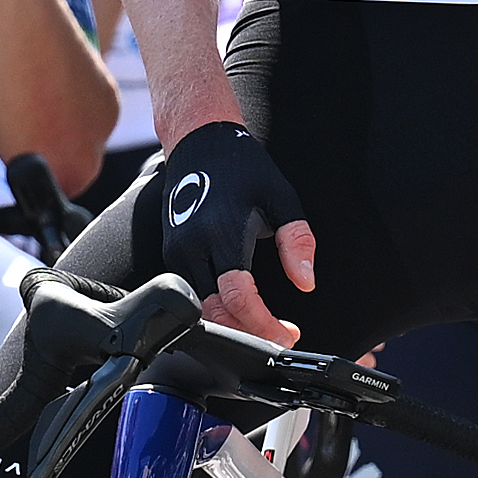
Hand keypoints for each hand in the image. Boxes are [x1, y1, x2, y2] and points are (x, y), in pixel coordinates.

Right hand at [124, 118, 312, 343]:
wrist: (199, 143)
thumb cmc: (244, 167)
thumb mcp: (282, 198)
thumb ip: (297, 242)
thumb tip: (306, 283)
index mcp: (222, 231)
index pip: (237, 295)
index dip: (262, 323)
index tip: (287, 333)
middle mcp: (193, 246)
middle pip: (215, 311)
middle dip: (249, 332)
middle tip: (282, 334)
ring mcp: (177, 252)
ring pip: (200, 309)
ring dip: (233, 325)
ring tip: (266, 325)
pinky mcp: (172, 255)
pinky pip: (193, 295)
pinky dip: (217, 311)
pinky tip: (242, 312)